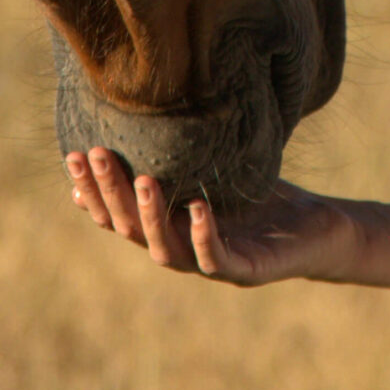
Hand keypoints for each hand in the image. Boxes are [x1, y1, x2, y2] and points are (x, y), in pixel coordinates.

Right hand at [64, 149, 362, 285]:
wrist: (316, 232)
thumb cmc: (263, 199)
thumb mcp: (217, 171)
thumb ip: (182, 157)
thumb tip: (147, 117)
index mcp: (169, 227)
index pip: (118, 215)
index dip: (92, 192)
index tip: (73, 158)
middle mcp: (182, 249)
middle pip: (132, 229)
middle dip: (109, 194)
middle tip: (94, 154)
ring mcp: (211, 264)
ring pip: (166, 250)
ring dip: (150, 215)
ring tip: (142, 178)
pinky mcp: (246, 272)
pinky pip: (218, 259)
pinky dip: (204, 237)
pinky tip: (197, 209)